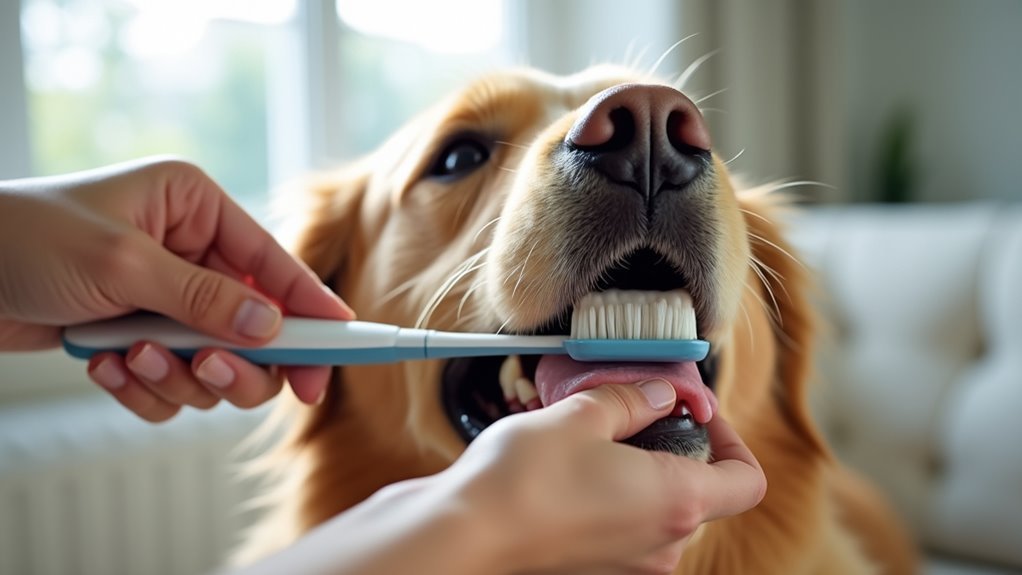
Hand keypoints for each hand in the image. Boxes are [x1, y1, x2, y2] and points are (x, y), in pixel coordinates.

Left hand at [0, 157, 353, 420]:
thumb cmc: (25, 237)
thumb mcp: (122, 263)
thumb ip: (204, 299)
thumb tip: (271, 327)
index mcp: (197, 209)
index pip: (274, 263)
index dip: (310, 308)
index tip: (335, 350)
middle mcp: (191, 253)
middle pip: (257, 325)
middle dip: (234, 358)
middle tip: (210, 371)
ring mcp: (167, 299)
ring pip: (217, 363)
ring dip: (175, 374)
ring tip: (127, 357)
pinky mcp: (140, 338)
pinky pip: (172, 384)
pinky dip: (142, 386)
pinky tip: (102, 363)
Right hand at [237, 381, 764, 574]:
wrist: (464, 537)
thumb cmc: (522, 479)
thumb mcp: (581, 415)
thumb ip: (631, 400)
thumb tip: (659, 394)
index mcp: (677, 502)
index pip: (747, 480)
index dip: (733, 439)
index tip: (697, 412)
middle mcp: (663, 543)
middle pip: (702, 492)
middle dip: (677, 446)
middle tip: (635, 409)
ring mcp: (630, 563)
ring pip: (661, 510)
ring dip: (641, 470)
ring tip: (593, 437)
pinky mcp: (598, 568)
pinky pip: (627, 528)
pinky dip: (615, 496)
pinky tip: (572, 468)